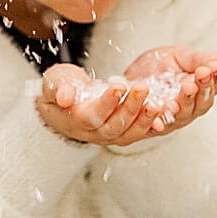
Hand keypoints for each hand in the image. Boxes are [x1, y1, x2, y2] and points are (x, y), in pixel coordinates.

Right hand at [35, 64, 162, 146]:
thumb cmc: (58, 89)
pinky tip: (164, 112)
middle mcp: (93, 132)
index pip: (92, 116)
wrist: (63, 100)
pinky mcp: (122, 130)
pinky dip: (152, 124)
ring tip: (157, 102)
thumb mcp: (52, 83)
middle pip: (114, 126)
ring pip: (129, 133)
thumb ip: (57, 88)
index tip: (118, 87)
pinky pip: (138, 132)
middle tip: (142, 88)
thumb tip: (64, 97)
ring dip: (144, 118)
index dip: (106, 103)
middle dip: (130, 108)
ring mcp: (109, 134)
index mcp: (75, 120)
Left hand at [121, 47, 216, 135]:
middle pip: (200, 103)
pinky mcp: (154, 126)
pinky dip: (158, 124)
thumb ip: (201, 59)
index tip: (207, 69)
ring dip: (182, 105)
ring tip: (179, 96)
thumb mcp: (182, 57)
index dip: (212, 79)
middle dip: (198, 91)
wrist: (132, 76)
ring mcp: (174, 118)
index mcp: (200, 90)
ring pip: (182, 114)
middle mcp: (191, 107)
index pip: (213, 87)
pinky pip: (158, 126)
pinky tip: (157, 120)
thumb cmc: (161, 66)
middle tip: (194, 81)